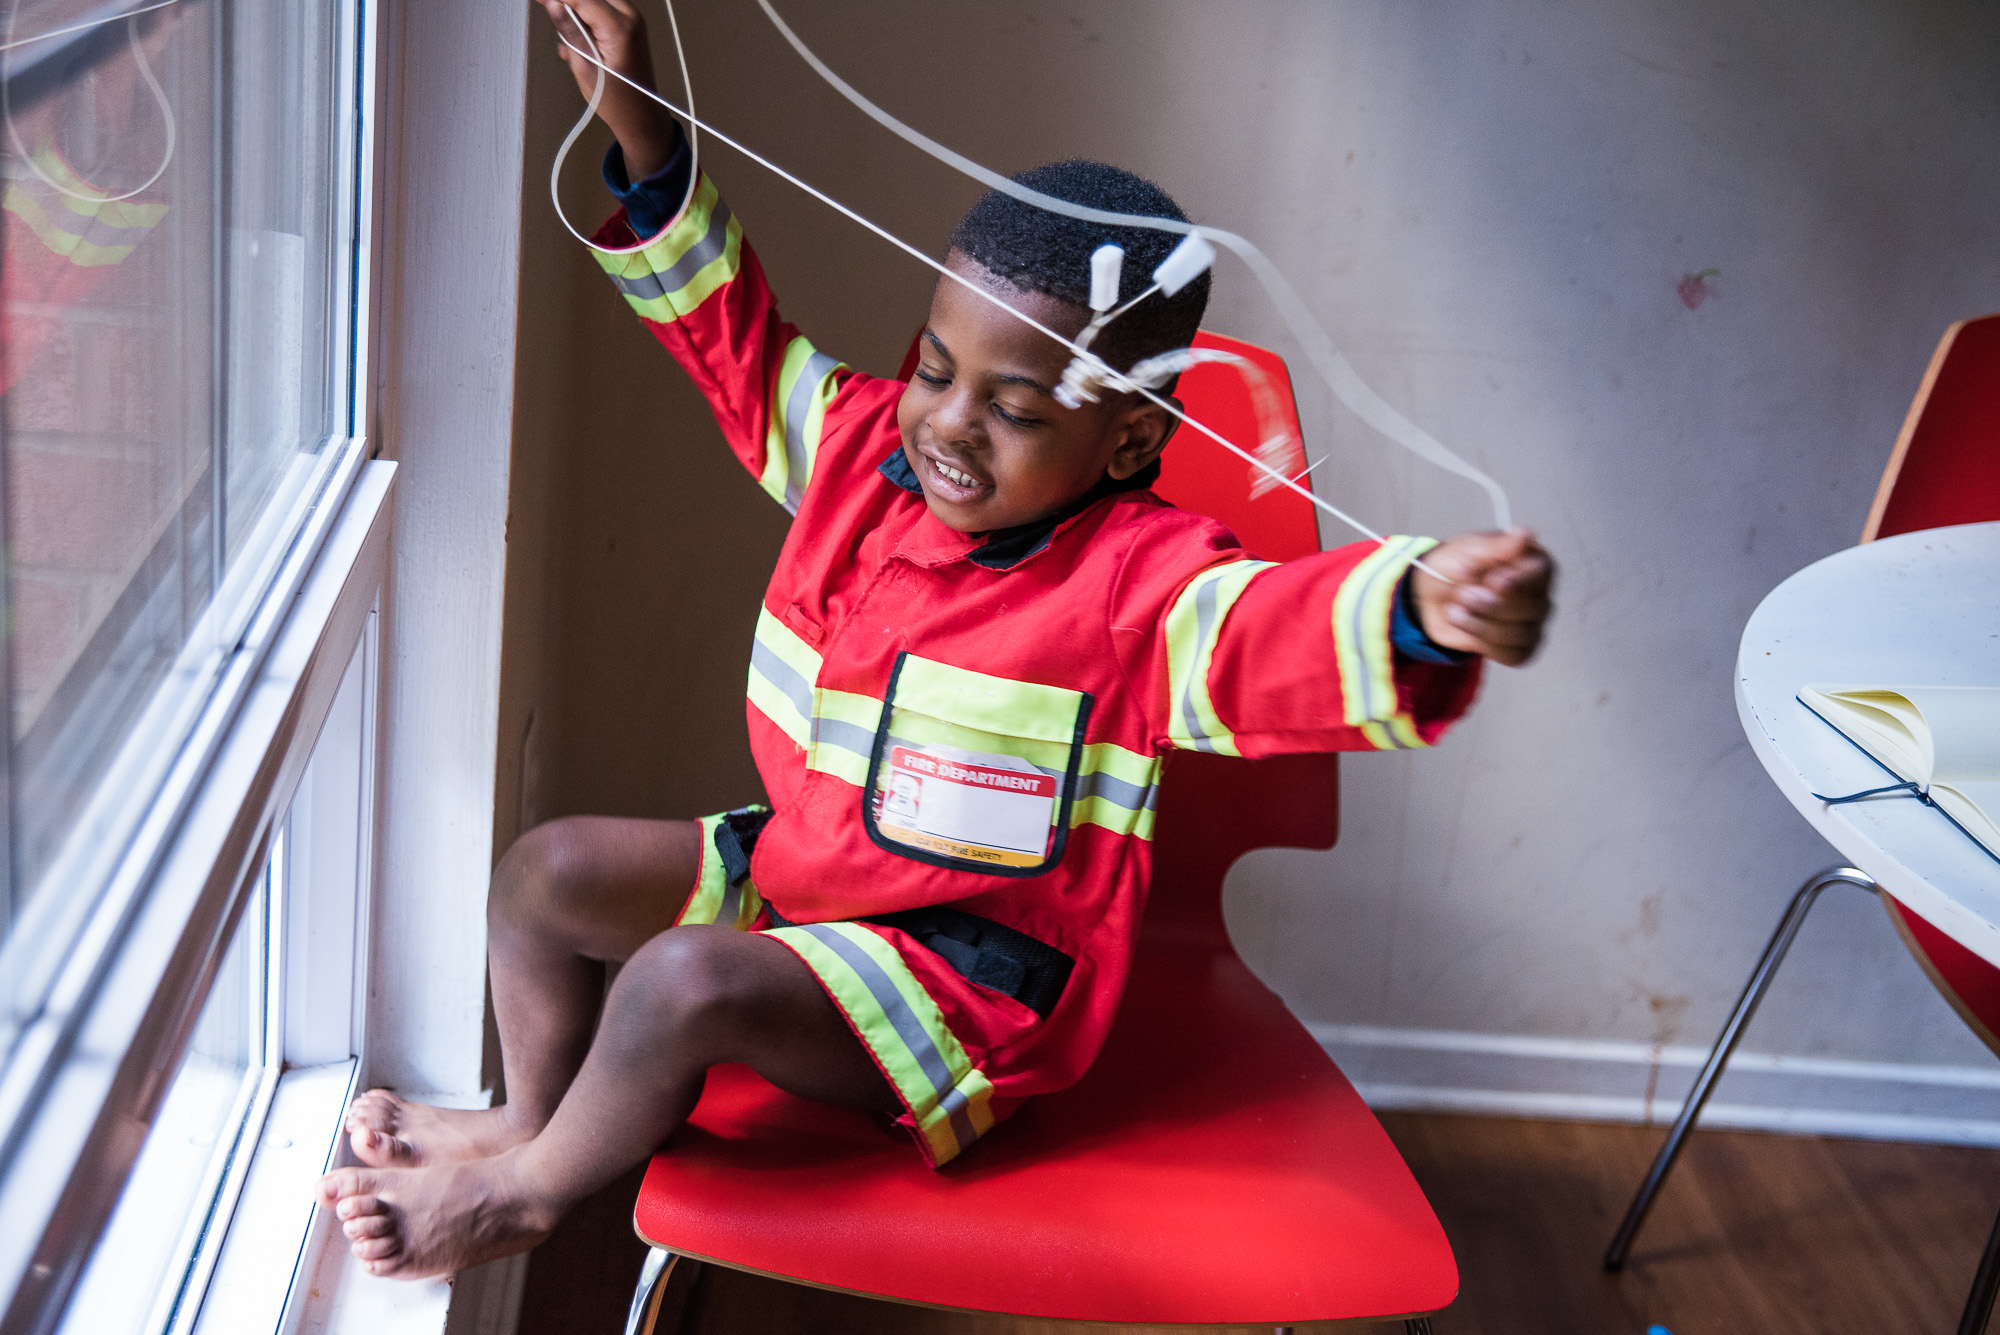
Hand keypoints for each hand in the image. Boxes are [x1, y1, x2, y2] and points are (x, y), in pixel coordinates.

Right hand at [533, 0, 680, 179]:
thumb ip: (569, 30)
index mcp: (619, 27)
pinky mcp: (630, 26)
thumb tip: (553, 4)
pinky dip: (587, 20)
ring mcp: (633, 21)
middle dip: (569, 4)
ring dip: (578, 13)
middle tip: (551, 14)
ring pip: (595, 1)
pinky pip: (603, 11)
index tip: (542, 0)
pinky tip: (581, 44)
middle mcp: (630, 18)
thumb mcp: (584, 65)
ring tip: (571, 42)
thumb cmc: (617, 99)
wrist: (639, 115)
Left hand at [1410, 528, 1553, 666]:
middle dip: (1489, 604)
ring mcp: (1532, 623)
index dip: (1514, 582)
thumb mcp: (1467, 549)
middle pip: (1531, 609)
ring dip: (1480, 625)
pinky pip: (1515, 656)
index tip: (1490, 579)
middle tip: (1463, 593)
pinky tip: (1469, 628)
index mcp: (1534, 562)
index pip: (1541, 574)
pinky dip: (1486, 645)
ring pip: (1521, 635)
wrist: (1431, 594)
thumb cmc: (1455, 565)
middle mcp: (1540, 593)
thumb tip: (1525, 534)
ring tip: (1457, 611)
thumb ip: (1496, 546)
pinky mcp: (1519, 647)